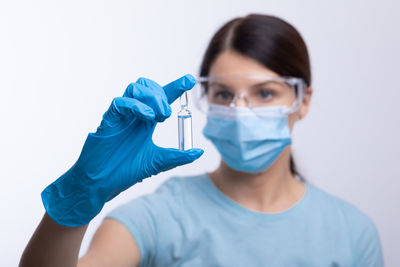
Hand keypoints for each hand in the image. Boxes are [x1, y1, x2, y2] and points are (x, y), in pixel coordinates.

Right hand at [41, 74, 202, 226]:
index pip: (163, 97)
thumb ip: (179, 156)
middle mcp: (134, 115)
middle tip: (167, 115)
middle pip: (148, 87)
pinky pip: (120, 103)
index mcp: (146, 122)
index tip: (190, 80)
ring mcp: (121, 116)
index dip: (176, 87)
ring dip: (150, 98)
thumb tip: (200, 152)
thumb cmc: (126, 171)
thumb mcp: (159, 162)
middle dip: (162, 93)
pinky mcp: (109, 121)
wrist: (102, 184)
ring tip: (158, 117)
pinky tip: (147, 118)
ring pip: (134, 88)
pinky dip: (136, 106)